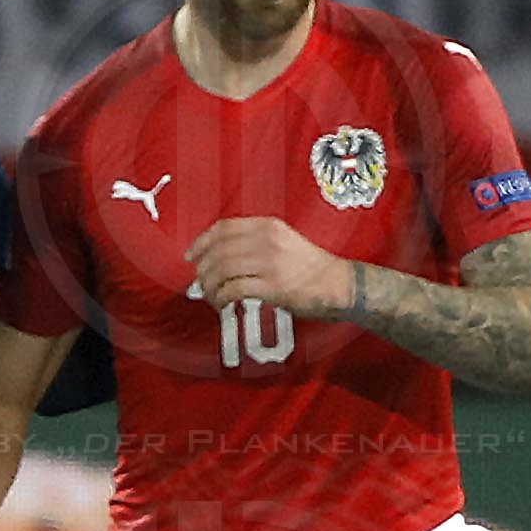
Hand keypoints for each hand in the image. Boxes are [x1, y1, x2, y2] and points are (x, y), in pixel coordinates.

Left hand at [185, 216, 355, 318]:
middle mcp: (267, 241)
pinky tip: (223, 304)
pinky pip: (234, 290)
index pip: (224, 228)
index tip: (191, 254)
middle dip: (203, 268)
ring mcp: (269, 263)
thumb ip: (256, 243)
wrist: (339, 284)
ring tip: (211, 296)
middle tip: (199, 281)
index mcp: (269, 226)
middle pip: (219, 250)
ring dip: (210, 286)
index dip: (202, 241)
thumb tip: (222, 258)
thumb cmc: (313, 267)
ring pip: (222, 271)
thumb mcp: (284, 241)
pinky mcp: (272, 287)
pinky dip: (222, 298)